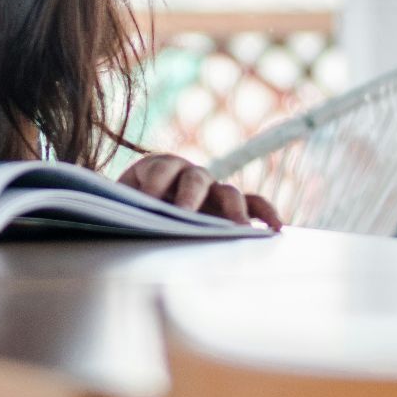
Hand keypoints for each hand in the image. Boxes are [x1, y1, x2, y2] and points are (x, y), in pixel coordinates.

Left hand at [117, 154, 282, 230]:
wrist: (138, 210)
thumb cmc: (129, 209)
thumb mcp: (121, 205)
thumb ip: (123, 207)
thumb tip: (120, 219)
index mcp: (158, 167)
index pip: (160, 168)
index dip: (155, 181)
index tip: (148, 200)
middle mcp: (189, 174)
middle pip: (196, 179)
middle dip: (190, 196)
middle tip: (184, 213)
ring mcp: (213, 190)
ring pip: (229, 193)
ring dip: (234, 209)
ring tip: (240, 228)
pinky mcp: (229, 206)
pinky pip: (253, 205)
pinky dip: (265, 213)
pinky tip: (276, 228)